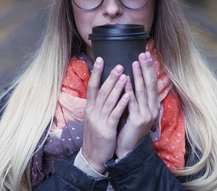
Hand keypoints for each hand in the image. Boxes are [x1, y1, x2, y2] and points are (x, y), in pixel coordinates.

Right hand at [82, 57, 129, 173]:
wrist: (92, 157)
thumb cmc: (96, 135)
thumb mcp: (94, 118)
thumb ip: (99, 104)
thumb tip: (105, 89)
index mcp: (90, 108)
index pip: (92, 86)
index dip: (96, 73)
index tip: (100, 59)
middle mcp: (92, 112)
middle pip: (101, 90)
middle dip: (110, 77)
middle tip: (119, 64)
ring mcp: (99, 120)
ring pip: (108, 100)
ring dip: (117, 87)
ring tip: (125, 75)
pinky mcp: (106, 129)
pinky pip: (114, 114)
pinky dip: (121, 104)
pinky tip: (127, 96)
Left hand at [115, 52, 159, 158]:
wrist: (127, 148)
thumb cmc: (128, 127)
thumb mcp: (135, 109)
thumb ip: (136, 96)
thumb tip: (131, 77)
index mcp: (152, 105)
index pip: (152, 83)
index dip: (149, 69)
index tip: (145, 55)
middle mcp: (152, 109)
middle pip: (150, 84)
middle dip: (147, 68)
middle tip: (143, 54)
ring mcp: (146, 114)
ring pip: (142, 91)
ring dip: (138, 76)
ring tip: (135, 63)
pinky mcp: (137, 120)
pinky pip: (132, 102)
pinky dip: (129, 90)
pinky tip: (125, 80)